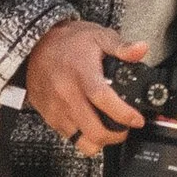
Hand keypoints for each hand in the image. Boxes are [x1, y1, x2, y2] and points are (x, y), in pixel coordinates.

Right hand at [23, 20, 148, 154]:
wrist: (35, 47)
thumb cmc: (67, 42)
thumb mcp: (97, 36)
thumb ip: (121, 46)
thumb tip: (141, 49)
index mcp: (82, 75)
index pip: (103, 99)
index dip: (124, 114)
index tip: (137, 119)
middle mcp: (68, 95)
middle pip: (94, 130)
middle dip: (116, 135)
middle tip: (126, 128)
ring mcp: (57, 109)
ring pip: (82, 141)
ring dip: (101, 140)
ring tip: (110, 129)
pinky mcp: (50, 117)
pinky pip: (70, 138)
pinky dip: (85, 137)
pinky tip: (92, 125)